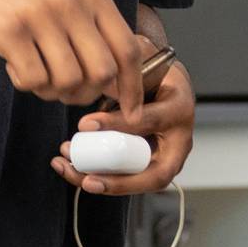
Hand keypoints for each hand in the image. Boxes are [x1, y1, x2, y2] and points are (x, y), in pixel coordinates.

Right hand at [0, 0, 142, 113]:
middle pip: (102, 72)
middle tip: (64, 91)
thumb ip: (93, 32)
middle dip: (86, 94)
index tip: (130, 112)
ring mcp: (41, 15)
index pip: (128, 49)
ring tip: (35, 73)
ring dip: (52, 91)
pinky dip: (25, 84)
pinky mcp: (10, 31)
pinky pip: (33, 80)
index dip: (133, 87)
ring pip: (68, 81)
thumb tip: (121, 83)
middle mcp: (72, 2)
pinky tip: (13, 65)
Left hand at [52, 57, 195, 195]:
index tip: (86, 124)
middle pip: (154, 173)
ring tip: (67, 168)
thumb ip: (125, 75)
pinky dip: (97, 176)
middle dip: (118, 181)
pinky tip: (69, 167)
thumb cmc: (154, 71)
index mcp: (179, 108)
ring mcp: (166, 158)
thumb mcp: (142, 64)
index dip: (118, 125)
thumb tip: (95, 81)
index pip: (152, 120)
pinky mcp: (149, 166)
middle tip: (87, 178)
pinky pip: (125, 178)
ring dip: (100, 181)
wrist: (164, 82)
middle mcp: (179, 141)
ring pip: (137, 182)